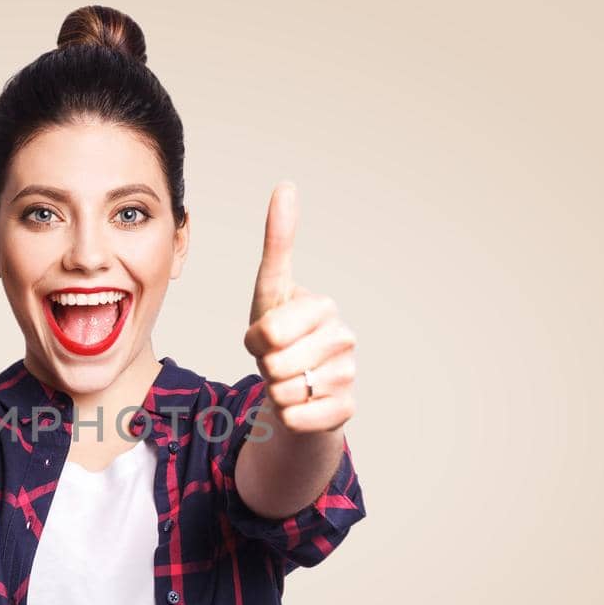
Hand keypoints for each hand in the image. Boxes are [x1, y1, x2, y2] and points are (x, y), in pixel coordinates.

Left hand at [242, 182, 356, 433]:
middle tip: (276, 360)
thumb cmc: (280, 334)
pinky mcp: (346, 408)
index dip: (255, 340)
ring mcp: (348, 373)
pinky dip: (288, 417)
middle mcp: (343, 337)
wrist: (299, 384)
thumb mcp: (270, 290)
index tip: (267, 335)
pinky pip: (297, 419)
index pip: (267, 332)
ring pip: (284, 393)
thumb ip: (278, 242)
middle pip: (274, 365)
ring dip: (274, 392)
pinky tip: (301, 403)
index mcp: (322, 306)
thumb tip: (286, 186)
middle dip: (264, 367)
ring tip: (289, 379)